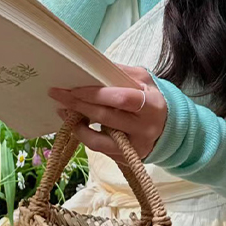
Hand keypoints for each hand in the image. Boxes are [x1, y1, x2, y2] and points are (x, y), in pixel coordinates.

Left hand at [48, 65, 166, 161]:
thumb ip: (121, 72)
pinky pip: (99, 150)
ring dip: (76, 126)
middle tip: (58, 94)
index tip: (74, 88)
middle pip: (105, 118)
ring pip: (98, 142)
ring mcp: (135, 148)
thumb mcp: (143, 80)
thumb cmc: (151, 99)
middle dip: (78, 105)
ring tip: (63, 110)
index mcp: (151, 105)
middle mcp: (144, 129)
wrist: (167, 128)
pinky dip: (84, 136)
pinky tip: (75, 123)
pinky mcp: (126, 160)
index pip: (121, 99)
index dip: (95, 94)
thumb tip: (93, 66)